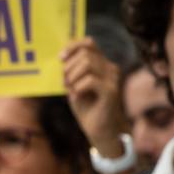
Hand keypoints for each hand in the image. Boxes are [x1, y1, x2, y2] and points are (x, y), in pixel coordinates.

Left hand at [61, 38, 125, 157]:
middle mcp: (110, 68)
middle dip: (68, 67)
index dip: (73, 46)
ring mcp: (113, 78)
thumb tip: (61, 57)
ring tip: (71, 90)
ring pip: (87, 63)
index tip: (60, 58)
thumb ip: (70, 70)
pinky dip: (78, 88)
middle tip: (65, 84)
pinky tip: (76, 96)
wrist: (99, 130)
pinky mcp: (111, 91)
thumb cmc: (86, 107)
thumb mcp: (74, 85)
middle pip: (85, 53)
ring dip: (72, 77)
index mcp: (102, 64)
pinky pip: (90, 80)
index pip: (89, 43)